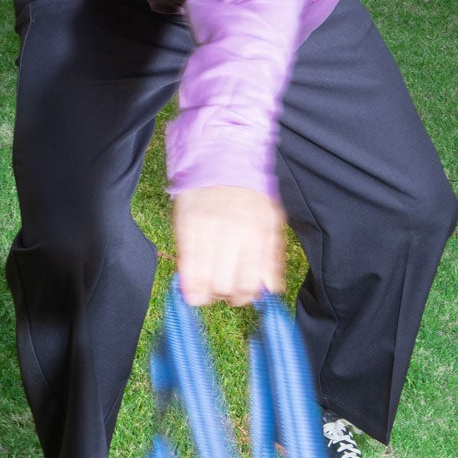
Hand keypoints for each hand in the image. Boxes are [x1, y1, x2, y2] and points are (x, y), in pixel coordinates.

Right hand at [173, 184, 284, 307]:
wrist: (221, 159)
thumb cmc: (250, 194)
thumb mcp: (272, 222)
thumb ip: (272, 258)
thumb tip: (272, 289)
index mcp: (257, 235)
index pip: (248, 284)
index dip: (244, 298)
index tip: (241, 296)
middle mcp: (231, 235)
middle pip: (224, 286)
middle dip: (225, 295)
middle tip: (226, 289)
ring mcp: (206, 231)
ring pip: (203, 281)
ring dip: (206, 293)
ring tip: (209, 287)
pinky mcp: (186, 228)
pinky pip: (185, 265)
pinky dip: (188, 284)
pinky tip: (191, 290)